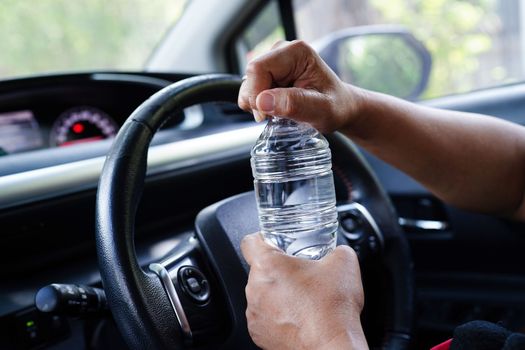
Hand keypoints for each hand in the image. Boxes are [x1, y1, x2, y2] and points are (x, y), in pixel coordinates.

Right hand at [238, 40, 363, 132]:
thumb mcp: (321, 110)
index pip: (258, 69)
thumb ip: (294, 104)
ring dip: (258, 104)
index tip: (266, 116)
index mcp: (296, 52)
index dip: (256, 94)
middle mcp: (282, 51)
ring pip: (248, 84)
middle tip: (278, 116)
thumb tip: (262, 101)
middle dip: (257, 101)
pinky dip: (259, 103)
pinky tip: (276, 107)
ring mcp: (274, 61)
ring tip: (281, 111)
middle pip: (250, 76)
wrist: (340, 107)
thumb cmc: (335, 107)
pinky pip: (251, 89)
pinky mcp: (268, 72)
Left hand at [241, 233, 367, 349]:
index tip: (272, 242)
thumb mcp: (344, 262)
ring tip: (302, 299)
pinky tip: (298, 317)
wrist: (332, 345)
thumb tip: (338, 251)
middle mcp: (255, 288)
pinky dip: (277, 315)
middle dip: (279, 270)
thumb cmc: (332, 309)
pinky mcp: (258, 333)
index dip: (262, 238)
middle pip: (260, 270)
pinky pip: (264, 316)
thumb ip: (338, 249)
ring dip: (278, 293)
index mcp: (268, 265)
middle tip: (301, 275)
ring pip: (262, 294)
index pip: (249, 242)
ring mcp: (255, 313)